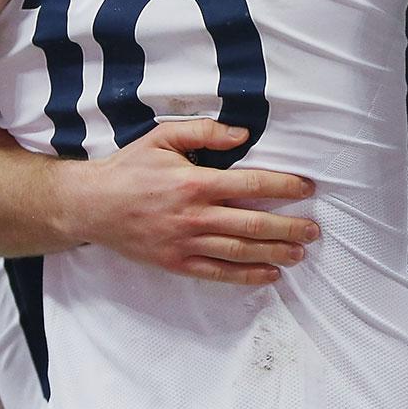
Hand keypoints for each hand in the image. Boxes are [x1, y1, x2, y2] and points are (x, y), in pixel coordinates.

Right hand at [54, 118, 319, 284]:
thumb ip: (205, 132)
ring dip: (274, 252)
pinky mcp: (177, 262)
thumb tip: (243, 134)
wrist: (92, 205)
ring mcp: (186, 242)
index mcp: (195, 182)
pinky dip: (246, 275)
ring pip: (240, 250)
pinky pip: (218, 272)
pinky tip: (269, 274)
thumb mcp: (163, 137)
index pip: (251, 184)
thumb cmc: (130, 168)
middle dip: (288, 226)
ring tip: (300, 253)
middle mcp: (195, 215)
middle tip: (314, 230)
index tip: (306, 188)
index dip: (283, 186)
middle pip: (253, 223)